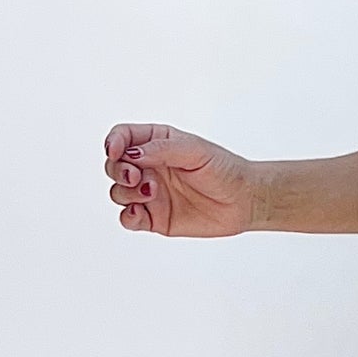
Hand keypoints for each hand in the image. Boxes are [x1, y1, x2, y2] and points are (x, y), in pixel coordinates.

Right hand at [102, 124, 255, 236]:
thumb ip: (162, 149)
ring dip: (127, 193)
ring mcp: (150, 194)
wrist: (244, 201)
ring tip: (152, 192)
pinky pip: (128, 219)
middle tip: (135, 176)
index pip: (122, 137)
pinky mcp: (155, 218)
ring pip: (118, 193)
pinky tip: (140, 212)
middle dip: (117, 170)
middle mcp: (149, 168)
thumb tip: (131, 155)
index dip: (113, 142)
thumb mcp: (195, 150)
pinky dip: (127, 216)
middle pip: (114, 166)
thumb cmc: (224, 169)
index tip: (116, 152)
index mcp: (156, 144)